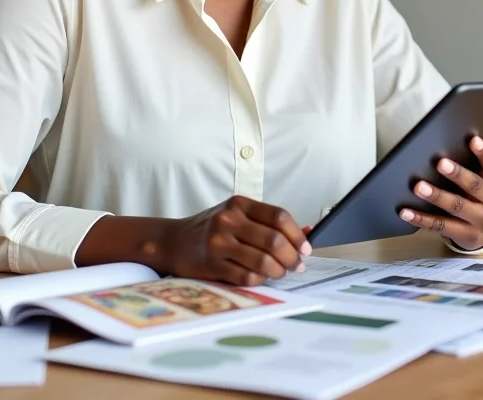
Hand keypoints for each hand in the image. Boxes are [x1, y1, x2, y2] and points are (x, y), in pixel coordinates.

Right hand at [160, 195, 311, 285]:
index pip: (278, 216)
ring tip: (280, 272)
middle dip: (292, 257)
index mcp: (239, 203)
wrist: (173, 241)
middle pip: (274, 240)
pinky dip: (260, 279)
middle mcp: (228, 219)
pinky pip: (247, 276)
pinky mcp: (212, 264)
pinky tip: (261, 277)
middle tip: (296, 265)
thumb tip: (309, 231)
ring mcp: (219, 242)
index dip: (297, 234)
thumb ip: (270, 223)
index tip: (305, 248)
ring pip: (263, 261)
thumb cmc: (213, 229)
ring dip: (278, 271)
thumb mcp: (238, 217)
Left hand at [399, 136, 482, 250]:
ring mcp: (481, 220)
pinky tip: (406, 212)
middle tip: (440, 163)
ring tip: (419, 187)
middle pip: (474, 185)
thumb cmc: (477, 195)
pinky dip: (421, 218)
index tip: (473, 140)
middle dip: (456, 174)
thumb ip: (470, 165)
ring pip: (456, 206)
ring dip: (436, 196)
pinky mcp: (466, 235)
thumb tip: (440, 145)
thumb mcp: (482, 179)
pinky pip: (440, 225)